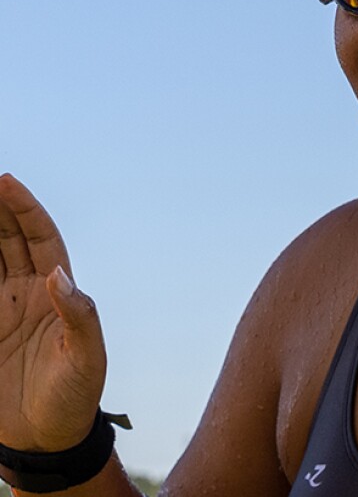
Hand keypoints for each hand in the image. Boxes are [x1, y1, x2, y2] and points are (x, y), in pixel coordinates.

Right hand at [0, 174, 106, 451]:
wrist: (47, 439)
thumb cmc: (76, 396)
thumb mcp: (87, 357)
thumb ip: (79, 316)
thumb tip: (58, 275)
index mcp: (55, 293)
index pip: (39, 239)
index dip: (25, 209)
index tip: (7, 181)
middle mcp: (26, 293)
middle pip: (8, 239)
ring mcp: (0, 310)